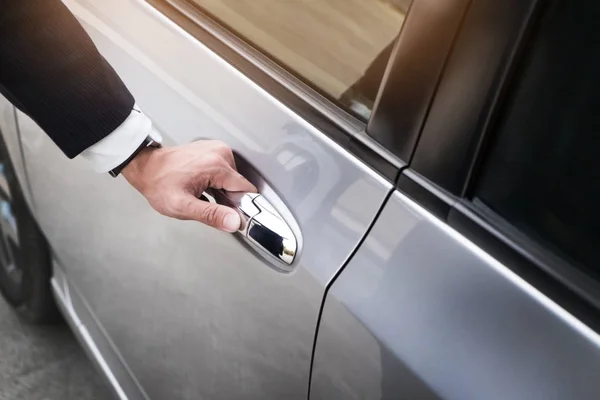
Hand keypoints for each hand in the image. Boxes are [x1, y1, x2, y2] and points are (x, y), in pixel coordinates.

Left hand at [122, 140, 256, 231]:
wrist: (146, 168)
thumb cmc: (159, 185)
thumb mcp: (183, 207)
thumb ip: (211, 215)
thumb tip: (234, 221)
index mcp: (216, 165)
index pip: (247, 190)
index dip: (241, 206)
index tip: (229, 214)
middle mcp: (220, 153)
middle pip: (239, 185)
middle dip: (228, 199)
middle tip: (206, 203)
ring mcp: (217, 149)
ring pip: (233, 180)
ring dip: (223, 191)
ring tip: (203, 193)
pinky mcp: (214, 150)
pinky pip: (226, 171)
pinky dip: (218, 182)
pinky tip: (203, 185)